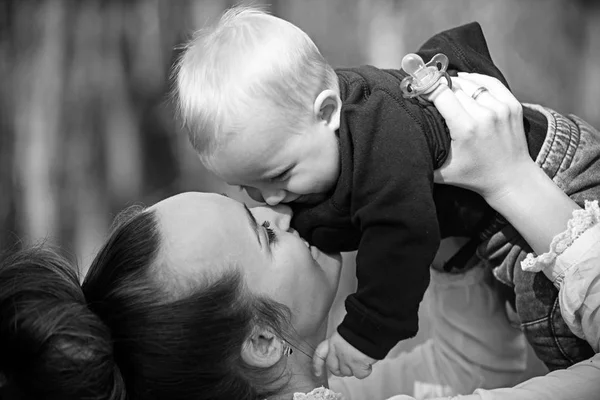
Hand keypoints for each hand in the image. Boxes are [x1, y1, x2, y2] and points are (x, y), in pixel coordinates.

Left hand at [312, 331, 375, 378]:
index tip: (317, 373)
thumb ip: (342, 343)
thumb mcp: (345, 332)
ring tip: (362, 358)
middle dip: (340, 370)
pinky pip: (360, 374)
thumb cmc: (360, 326)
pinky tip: (368, 361)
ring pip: (347, 372)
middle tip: (350, 366)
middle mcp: (337, 351)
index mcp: (333, 341)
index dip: (317, 365)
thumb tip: (346, 351)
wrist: (370, 325)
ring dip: (355, 369)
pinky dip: (365, 370)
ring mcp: (346, 359)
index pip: (320, 354)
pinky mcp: (357, 365)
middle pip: (334, 368)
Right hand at [427, 73, 535, 203]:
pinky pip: (491, 83)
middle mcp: (485, 115)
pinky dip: (477, 80)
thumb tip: (403, 144)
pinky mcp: (513, 106)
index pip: (442, 94)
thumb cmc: (475, 177)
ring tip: (447, 87)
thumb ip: (423, 156)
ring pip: (472, 84)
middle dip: (441, 87)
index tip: (419, 88)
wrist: (511, 180)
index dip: (428, 88)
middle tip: (431, 91)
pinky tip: (466, 81)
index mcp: (466, 129)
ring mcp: (501, 109)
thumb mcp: (442, 172)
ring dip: (458, 84)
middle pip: (455, 87)